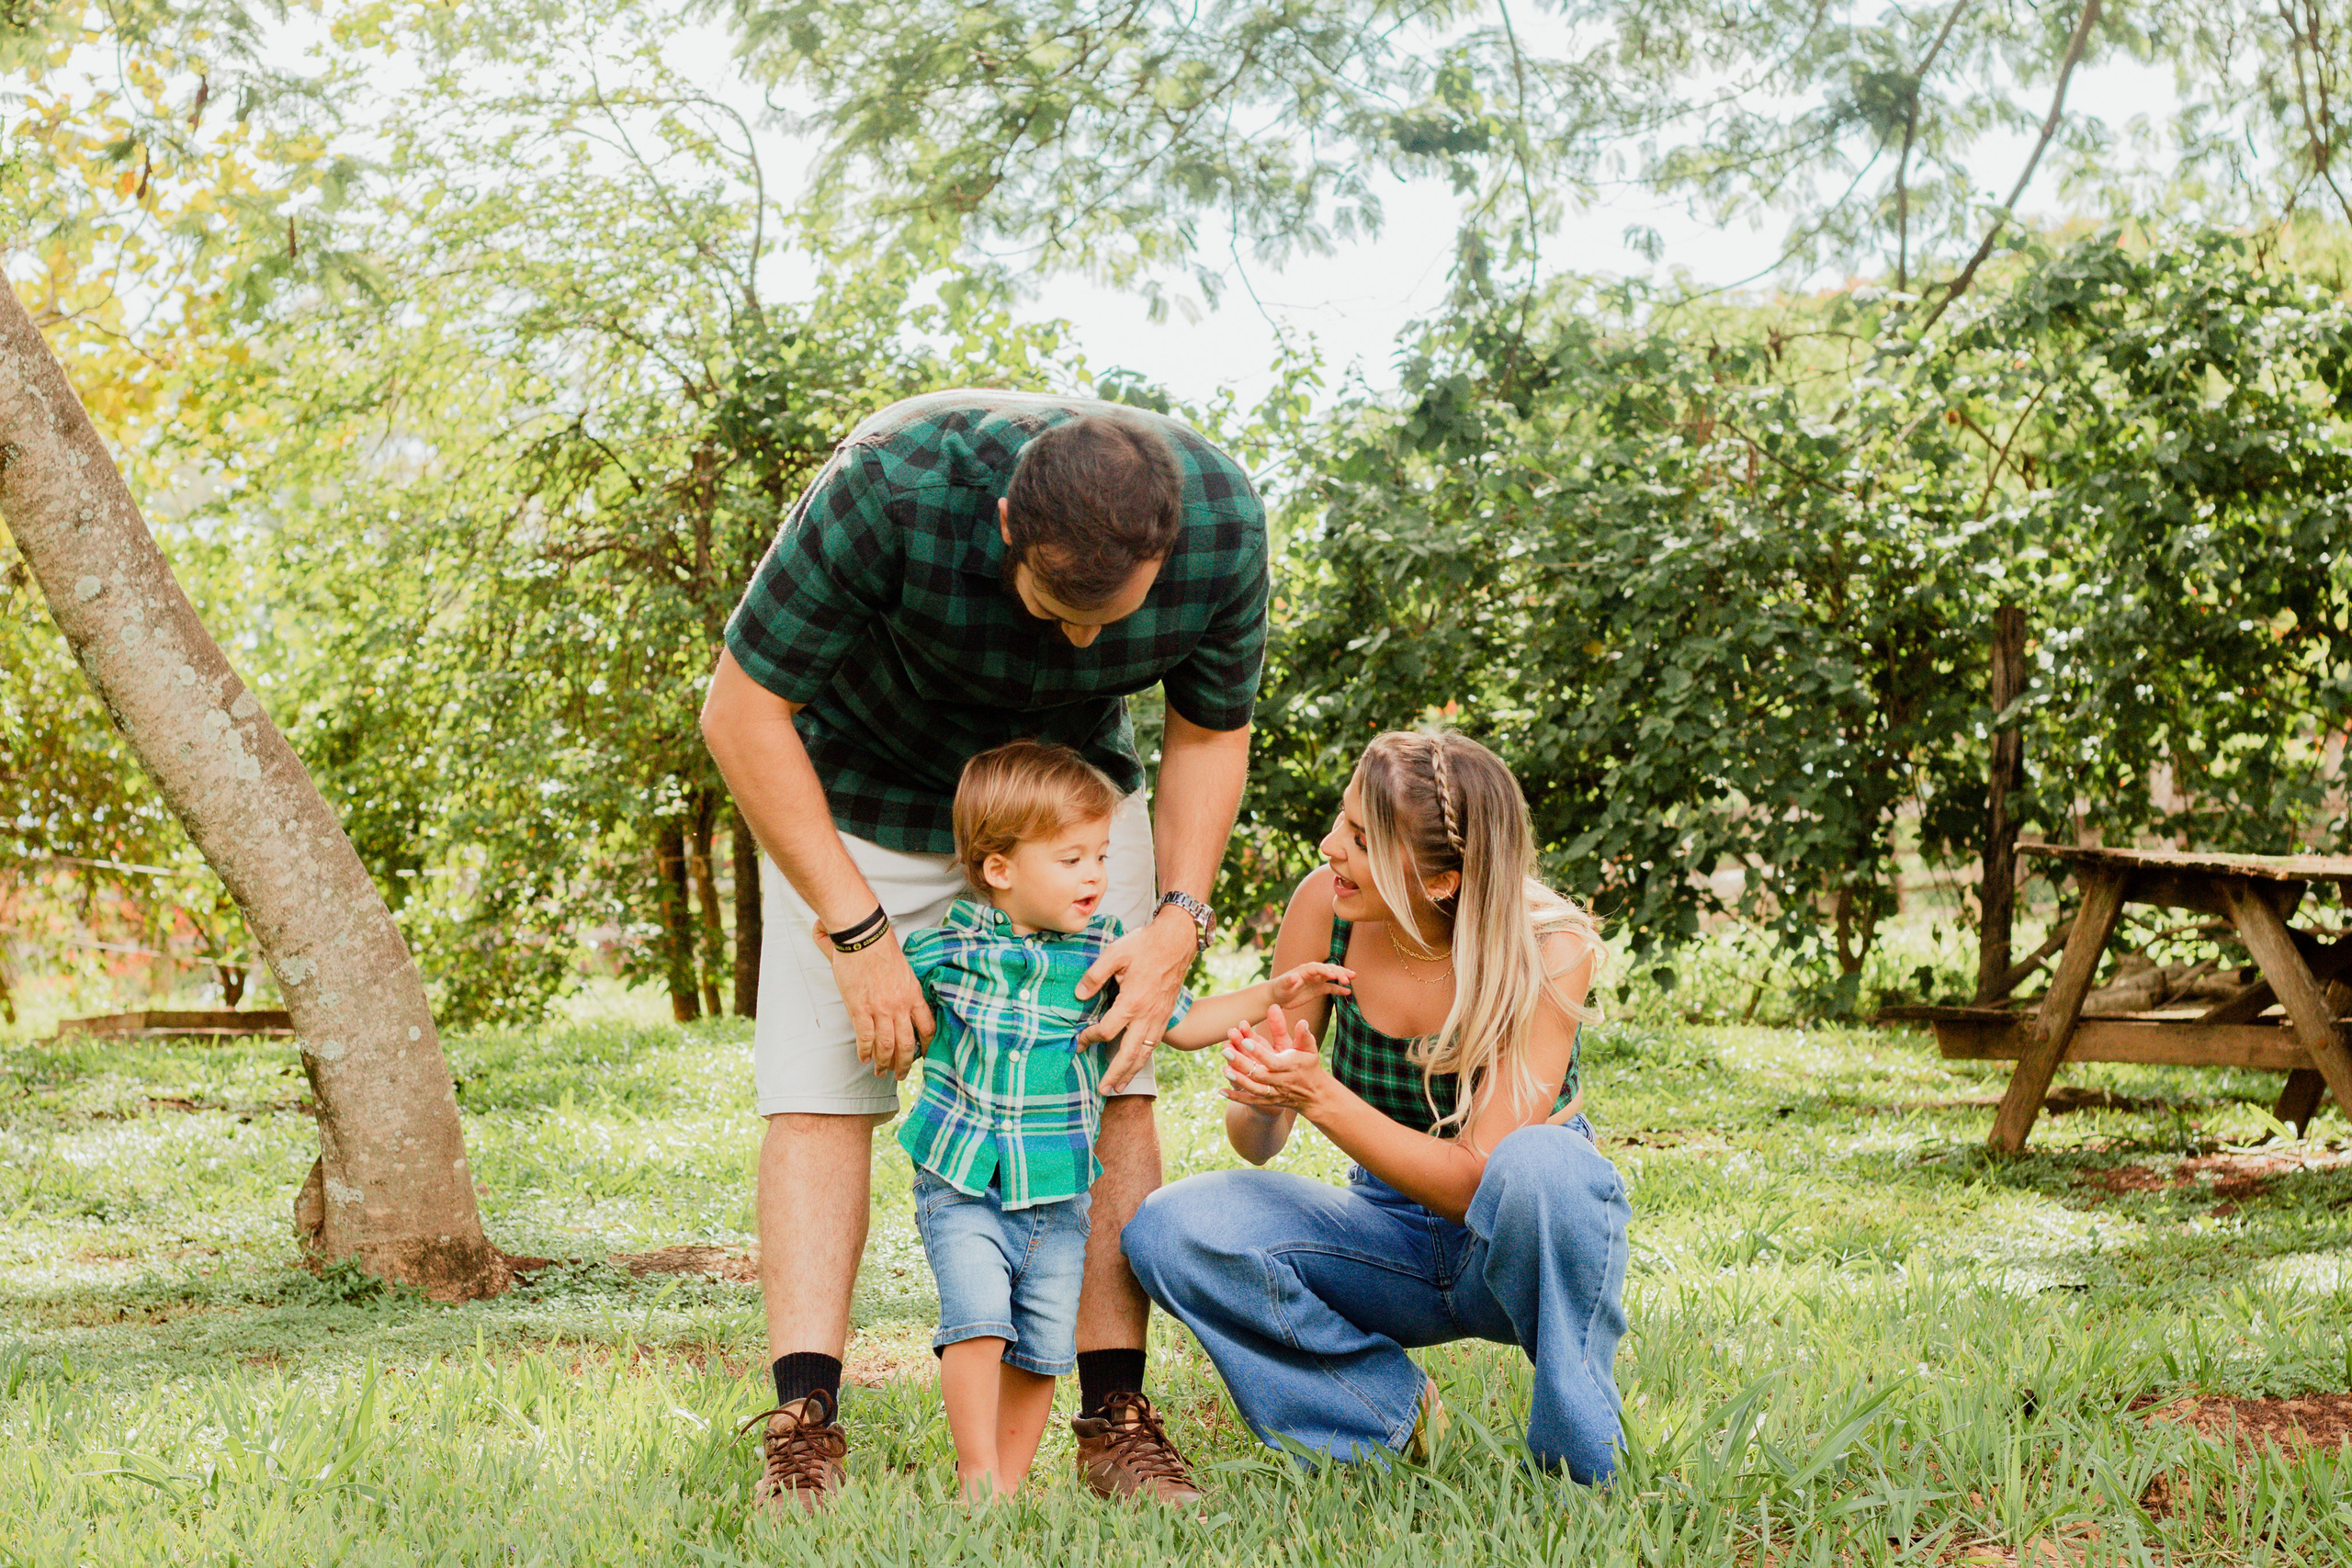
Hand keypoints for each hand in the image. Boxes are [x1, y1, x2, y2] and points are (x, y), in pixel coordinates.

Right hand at [814, 919, 932, 1078]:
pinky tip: (865, 1058)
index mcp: (913, 994)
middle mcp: (900, 1005)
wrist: (864, 937)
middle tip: (900, 1074)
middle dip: (904, 1063)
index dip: (927, 1045)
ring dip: (884, 1062)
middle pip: (906, 1043)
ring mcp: (880, 1009)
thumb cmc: (882, 948)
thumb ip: (907, 988)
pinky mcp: (860, 1009)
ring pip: (886, 1045)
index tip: (924, 1056)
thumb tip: (907, 1003)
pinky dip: (865, 1051)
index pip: (927, 1027)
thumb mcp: (905, 969)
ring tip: (881, 1072)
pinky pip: (865, 1038)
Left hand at [1076, 907, 1195, 1091]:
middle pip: (1128, 1054)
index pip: (1107, 1030)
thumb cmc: (1145, 945)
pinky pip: (1154, 1044)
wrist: (1177, 941)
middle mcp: (1147, 1015)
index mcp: (1132, 1001)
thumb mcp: (1115, 953)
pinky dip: (1143, 1059)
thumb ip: (1095, 975)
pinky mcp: (1165, 1017)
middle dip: (1114, 1073)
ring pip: (1144, 1053)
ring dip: (1130, 1073)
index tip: (1079, 1040)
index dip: (1090, 1038)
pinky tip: (1136, 1065)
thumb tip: (1079, 994)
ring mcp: (1158, 1018)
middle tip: (1102, 1090)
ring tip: (1118, 1088)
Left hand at [1220, 1002, 1329, 1116]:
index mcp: (1290, 1067)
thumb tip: (1303, 1021)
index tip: (1245, 1041)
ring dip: (1238, 1080)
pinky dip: (1236, 1097)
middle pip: (1259, 1074)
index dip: (1259, 1052)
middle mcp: (1281, 1081)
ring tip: (1223, 1069)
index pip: (1272, 1060)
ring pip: (1254, 1089)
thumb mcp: (1309, 1049)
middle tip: (1225, 1050)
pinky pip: (1251, 1101)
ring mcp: (1274, 1093)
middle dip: (1241, 1063)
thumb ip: (1304, 1035)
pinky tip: (1221, 1091)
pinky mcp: (1268, 1101)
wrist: (1314, 1095)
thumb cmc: (1309, 1066)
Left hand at [1267, 961, 1352, 1010]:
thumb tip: (1294, 977)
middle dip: (1339, 972)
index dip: (1326, 971)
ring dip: (1342, 976)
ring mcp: (1317, 980)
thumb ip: (1288, 981)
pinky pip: (1331, 988)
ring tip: (1353, 977)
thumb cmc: (1279, 988)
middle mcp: (1313, 973)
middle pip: (1329, 969)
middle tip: (1349, 977)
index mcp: (1305, 970)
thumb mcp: (1282, 985)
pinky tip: (1348, 992)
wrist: (1278, 996)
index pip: (1318, 968)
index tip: (1335, 976)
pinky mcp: (1318, 989)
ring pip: (1333, 976)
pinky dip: (1339, 989)